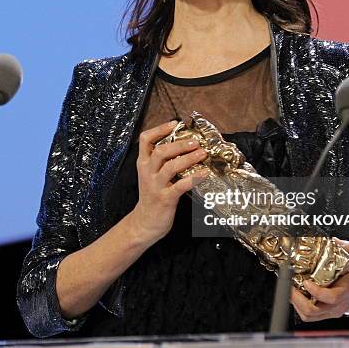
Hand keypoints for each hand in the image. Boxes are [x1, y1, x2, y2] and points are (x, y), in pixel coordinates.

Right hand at [129, 120, 208, 244]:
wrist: (144, 223)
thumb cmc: (151, 197)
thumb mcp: (150, 176)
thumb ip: (161, 162)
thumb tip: (183, 145)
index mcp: (143, 164)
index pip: (145, 140)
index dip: (159, 129)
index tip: (175, 124)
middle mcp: (147, 172)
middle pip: (161, 151)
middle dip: (179, 144)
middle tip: (196, 141)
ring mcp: (155, 186)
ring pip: (170, 167)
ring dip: (188, 158)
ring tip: (202, 153)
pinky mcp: (165, 199)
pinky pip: (180, 186)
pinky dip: (193, 178)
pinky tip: (205, 173)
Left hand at [290, 238, 348, 321]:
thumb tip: (335, 241)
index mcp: (346, 291)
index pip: (331, 297)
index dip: (316, 292)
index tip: (306, 282)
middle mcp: (338, 304)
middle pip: (314, 311)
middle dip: (297, 300)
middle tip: (289, 287)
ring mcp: (332, 310)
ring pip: (310, 316)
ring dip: (296, 305)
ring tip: (290, 290)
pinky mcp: (327, 313)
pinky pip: (310, 316)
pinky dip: (299, 307)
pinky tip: (296, 295)